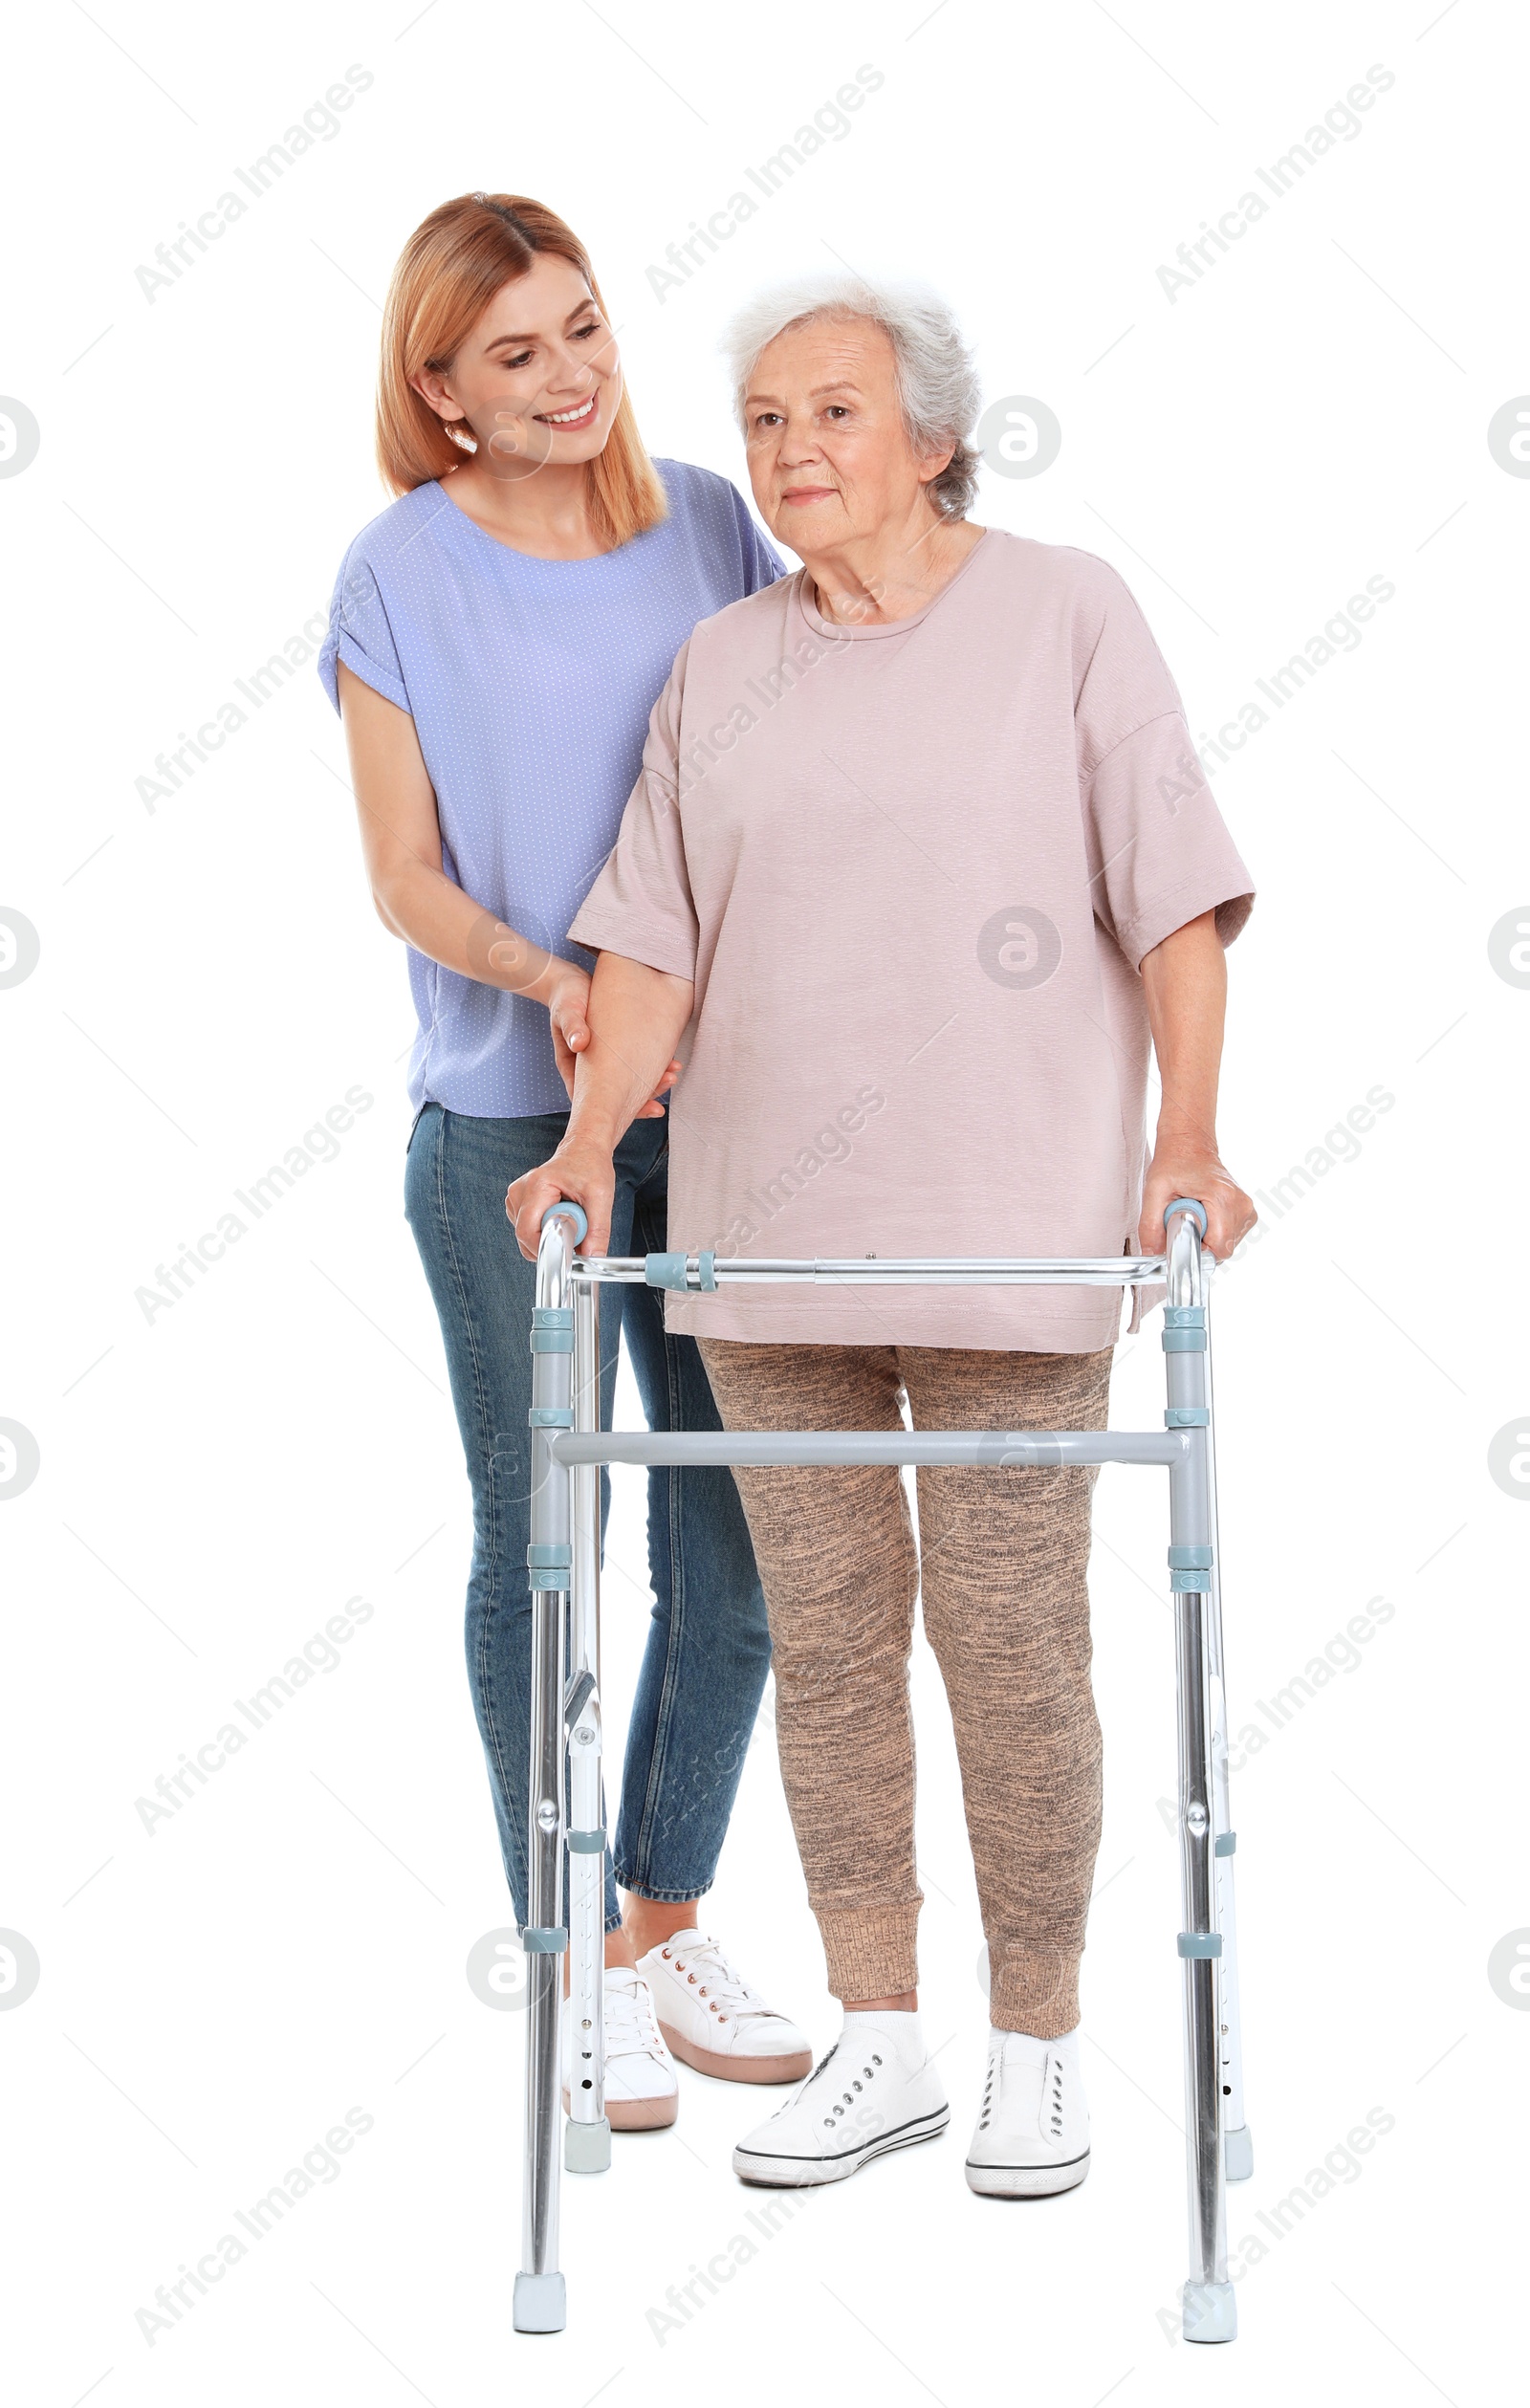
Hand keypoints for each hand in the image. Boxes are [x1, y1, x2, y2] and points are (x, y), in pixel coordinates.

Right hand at [506, 1136, 616, 1260]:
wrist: (583, 1150)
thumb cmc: (590, 1165)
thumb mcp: (601, 1196)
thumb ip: (598, 1229)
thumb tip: (592, 1256)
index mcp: (536, 1186)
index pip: (527, 1232)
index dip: (547, 1248)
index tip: (568, 1252)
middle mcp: (519, 1192)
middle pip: (525, 1238)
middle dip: (552, 1242)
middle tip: (575, 1229)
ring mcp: (516, 1198)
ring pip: (527, 1237)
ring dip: (550, 1236)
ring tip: (568, 1217)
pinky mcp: (519, 1204)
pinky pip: (528, 1231)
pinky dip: (545, 1231)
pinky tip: (558, 1216)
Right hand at [542, 963, 679, 1115]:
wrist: (571, 982)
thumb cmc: (566, 997)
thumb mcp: (566, 1009)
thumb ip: (572, 1025)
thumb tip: (578, 1044)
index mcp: (573, 1069)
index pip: (592, 1099)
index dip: (613, 1107)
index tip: (635, 1107)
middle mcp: (591, 1071)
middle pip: (617, 1096)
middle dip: (643, 1097)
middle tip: (667, 1084)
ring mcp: (607, 1063)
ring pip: (630, 1082)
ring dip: (654, 1081)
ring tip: (674, 1074)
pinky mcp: (620, 1051)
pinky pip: (637, 1065)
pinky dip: (655, 1066)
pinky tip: (673, 1062)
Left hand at [1140, 1140, 1255, 1260]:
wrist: (1190, 1145)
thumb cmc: (1174, 1162)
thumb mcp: (1154, 1191)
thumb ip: (1151, 1225)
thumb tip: (1153, 1253)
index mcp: (1223, 1199)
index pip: (1218, 1248)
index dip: (1196, 1250)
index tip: (1182, 1237)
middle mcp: (1241, 1204)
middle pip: (1222, 1249)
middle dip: (1200, 1243)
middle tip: (1185, 1220)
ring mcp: (1246, 1208)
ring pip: (1227, 1244)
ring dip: (1207, 1237)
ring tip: (1194, 1214)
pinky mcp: (1246, 1211)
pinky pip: (1230, 1236)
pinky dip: (1214, 1232)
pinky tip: (1204, 1215)